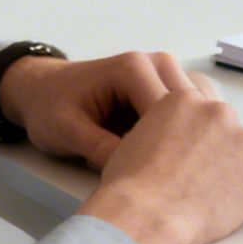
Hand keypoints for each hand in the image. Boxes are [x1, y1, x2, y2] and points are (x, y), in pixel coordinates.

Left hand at [0, 50, 192, 167]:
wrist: (42, 90)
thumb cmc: (50, 105)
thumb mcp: (67, 131)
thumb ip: (101, 149)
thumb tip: (135, 175)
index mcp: (134, 68)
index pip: (171, 112)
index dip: (167, 149)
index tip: (159, 180)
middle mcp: (158, 63)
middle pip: (194, 108)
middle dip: (183, 143)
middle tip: (165, 179)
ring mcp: (166, 74)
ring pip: (200, 107)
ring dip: (190, 138)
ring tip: (169, 168)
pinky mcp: (167, 88)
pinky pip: (192, 109)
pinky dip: (188, 132)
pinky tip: (173, 157)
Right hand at [76, 77, 242, 243]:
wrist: (144, 215)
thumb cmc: (132, 184)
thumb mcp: (137, 135)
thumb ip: (166, 126)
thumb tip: (175, 136)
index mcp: (187, 99)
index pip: (205, 115)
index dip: (200, 140)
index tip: (194, 157)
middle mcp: (219, 113)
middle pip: (229, 132)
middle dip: (220, 154)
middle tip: (201, 180)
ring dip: (238, 173)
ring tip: (214, 196)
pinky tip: (241, 206)